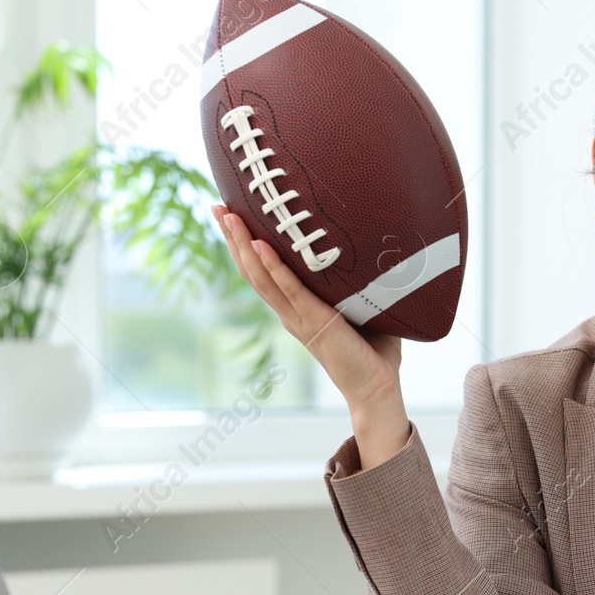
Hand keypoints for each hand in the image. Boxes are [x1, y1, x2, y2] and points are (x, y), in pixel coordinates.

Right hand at [213, 204, 404, 419]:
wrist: (376, 388)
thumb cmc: (373, 351)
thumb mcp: (360, 308)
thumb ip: (355, 283)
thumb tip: (372, 250)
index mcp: (296, 309)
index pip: (262, 273)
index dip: (244, 246)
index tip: (231, 215)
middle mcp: (290, 313)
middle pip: (252, 271)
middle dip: (233, 238)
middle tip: (217, 206)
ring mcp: (299, 319)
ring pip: (262, 278)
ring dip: (243, 246)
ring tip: (230, 217)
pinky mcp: (315, 323)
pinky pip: (291, 291)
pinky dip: (274, 268)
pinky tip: (261, 246)